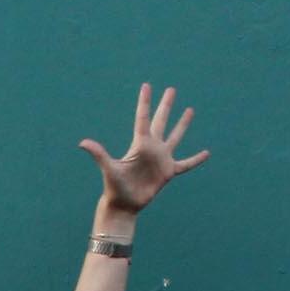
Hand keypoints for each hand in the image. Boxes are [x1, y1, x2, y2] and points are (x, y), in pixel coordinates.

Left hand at [80, 83, 208, 218]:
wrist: (124, 205)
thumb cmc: (114, 187)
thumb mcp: (109, 168)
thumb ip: (99, 154)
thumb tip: (83, 143)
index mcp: (140, 144)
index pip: (143, 117)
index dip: (145, 101)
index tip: (146, 85)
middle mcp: (152, 148)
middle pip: (161, 121)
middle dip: (166, 105)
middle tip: (171, 89)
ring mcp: (161, 159)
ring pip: (175, 137)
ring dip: (182, 124)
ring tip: (190, 110)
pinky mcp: (168, 172)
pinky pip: (186, 164)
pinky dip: (195, 160)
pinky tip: (206, 153)